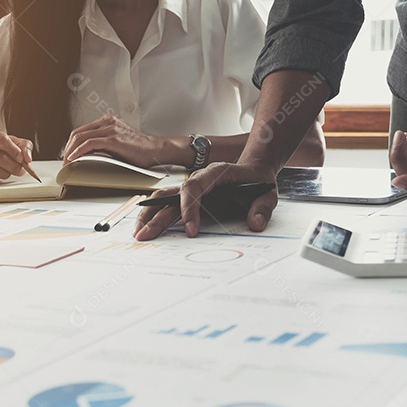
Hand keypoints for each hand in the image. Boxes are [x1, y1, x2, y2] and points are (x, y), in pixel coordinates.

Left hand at [62, 115, 181, 167]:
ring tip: (67, 163)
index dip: (70, 144)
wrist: (156, 150)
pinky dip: (79, 151)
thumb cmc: (139, 150)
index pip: (81, 131)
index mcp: (107, 121)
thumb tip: (86, 154)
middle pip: (78, 133)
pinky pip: (90, 143)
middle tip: (63, 161)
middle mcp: (108, 122)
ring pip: (81, 137)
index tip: (66, 156)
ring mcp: (111, 129)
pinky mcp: (114, 139)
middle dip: (67, 148)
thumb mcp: (117, 143)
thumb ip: (103, 144)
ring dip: (71, 151)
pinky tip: (74, 158)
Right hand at [134, 162, 276, 240]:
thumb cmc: (257, 180)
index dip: (189, 209)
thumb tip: (255, 223)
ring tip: (138, 234)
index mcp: (215, 173)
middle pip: (170, 194)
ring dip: (149, 215)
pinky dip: (155, 216)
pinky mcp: (189, 198)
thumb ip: (262, 208)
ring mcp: (191, 188)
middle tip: (145, 236)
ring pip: (163, 198)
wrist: (254, 170)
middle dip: (156, 216)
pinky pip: (168, 204)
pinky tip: (147, 229)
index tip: (191, 231)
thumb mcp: (267, 193)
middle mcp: (198, 179)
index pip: (194, 188)